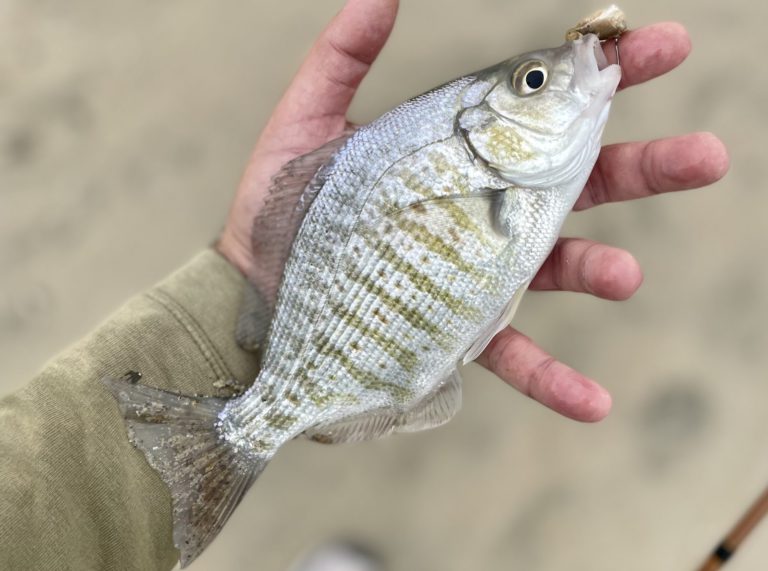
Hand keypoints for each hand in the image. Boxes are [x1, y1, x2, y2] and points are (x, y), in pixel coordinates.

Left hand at [217, 0, 728, 422]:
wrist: (251, 296)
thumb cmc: (279, 210)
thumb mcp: (305, 126)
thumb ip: (342, 60)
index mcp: (456, 155)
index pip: (538, 110)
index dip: (601, 80)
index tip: (656, 51)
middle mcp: (478, 210)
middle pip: (573, 185)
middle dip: (641, 168)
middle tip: (703, 158)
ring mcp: (473, 273)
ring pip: (555, 267)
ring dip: (599, 270)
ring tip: (624, 273)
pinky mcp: (455, 330)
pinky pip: (511, 354)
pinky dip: (554, 378)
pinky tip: (594, 401)